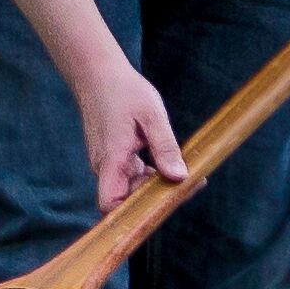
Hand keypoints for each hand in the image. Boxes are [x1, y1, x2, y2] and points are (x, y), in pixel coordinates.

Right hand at [75, 44, 193, 211]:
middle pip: (128, 200)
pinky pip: (132, 175)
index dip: (131, 215)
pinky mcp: (113, 158)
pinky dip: (150, 174)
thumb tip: (180, 177)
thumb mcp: (151, 115)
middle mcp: (106, 167)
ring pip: (132, 188)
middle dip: (158, 198)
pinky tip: (169, 163)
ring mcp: (108, 163)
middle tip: (192, 184)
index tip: (163, 206)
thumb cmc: (123, 90)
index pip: (110, 203)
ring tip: (187, 174)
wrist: (97, 74)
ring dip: (156, 185)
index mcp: (112, 159)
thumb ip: (165, 147)